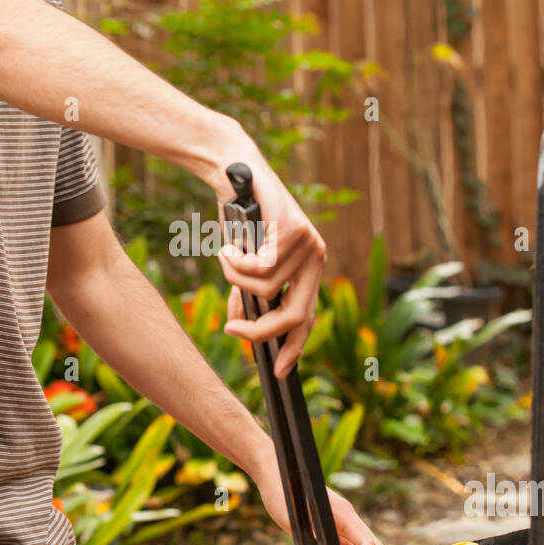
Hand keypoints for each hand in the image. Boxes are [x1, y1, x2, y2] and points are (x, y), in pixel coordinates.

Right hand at [216, 154, 325, 377]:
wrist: (237, 172)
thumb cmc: (241, 218)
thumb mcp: (244, 263)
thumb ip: (247, 295)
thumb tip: (238, 327)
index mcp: (309, 269)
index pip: (308, 318)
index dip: (295, 347)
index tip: (279, 371)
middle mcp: (316, 258)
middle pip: (295, 315)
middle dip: (260, 330)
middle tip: (232, 331)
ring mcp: (308, 244)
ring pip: (266, 290)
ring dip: (235, 278)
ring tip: (227, 254)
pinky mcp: (294, 231)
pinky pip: (257, 268)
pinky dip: (235, 260)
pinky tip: (231, 243)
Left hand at [254, 464, 385, 544]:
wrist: (276, 475)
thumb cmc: (283, 496)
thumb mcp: (296, 523)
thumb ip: (316, 541)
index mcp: (343, 515)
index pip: (366, 541)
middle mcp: (347, 517)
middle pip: (371, 542)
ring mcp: (341, 521)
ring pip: (361, 544)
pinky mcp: (332, 524)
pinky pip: (349, 543)